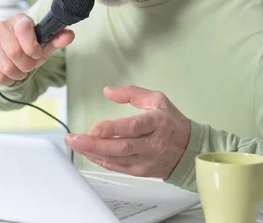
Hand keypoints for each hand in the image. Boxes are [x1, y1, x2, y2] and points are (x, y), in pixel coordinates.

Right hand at [0, 13, 74, 85]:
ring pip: (6, 67)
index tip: (37, 53)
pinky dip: (8, 80)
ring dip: (18, 74)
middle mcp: (2, 26)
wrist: (11, 52)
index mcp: (19, 20)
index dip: (33, 47)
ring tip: (21, 70)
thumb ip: (57, 39)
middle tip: (30, 65)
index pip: (24, 29)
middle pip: (15, 52)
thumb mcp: (45, 44)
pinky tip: (11, 74)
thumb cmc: (29, 46)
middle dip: (27, 65)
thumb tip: (69, 35)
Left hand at [64, 86, 190, 178]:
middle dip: (93, 144)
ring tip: (74, 144)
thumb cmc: (171, 123)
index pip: (134, 127)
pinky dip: (100, 160)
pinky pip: (117, 167)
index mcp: (157, 123)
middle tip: (73, 138)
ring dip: (92, 152)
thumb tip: (108, 91)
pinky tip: (87, 153)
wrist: (189, 150)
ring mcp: (146, 160)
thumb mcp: (157, 99)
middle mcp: (152, 144)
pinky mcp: (140, 171)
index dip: (113, 129)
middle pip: (121, 147)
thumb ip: (131, 93)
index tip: (94, 127)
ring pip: (116, 160)